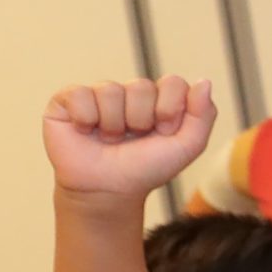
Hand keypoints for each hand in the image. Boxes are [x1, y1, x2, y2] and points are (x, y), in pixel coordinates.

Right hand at [46, 77, 215, 200]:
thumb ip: (203, 116)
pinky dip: (86, 119)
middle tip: (131, 139)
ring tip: (109, 139)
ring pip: (111, 91)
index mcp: (159, 99)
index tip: (163, 133)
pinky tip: (85, 131)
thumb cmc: (145, 168)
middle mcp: (129, 92)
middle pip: (142, 87)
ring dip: (113, 124)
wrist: (107, 190)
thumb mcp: (186, 147)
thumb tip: (203, 81)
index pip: (173, 83)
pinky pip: (80, 94)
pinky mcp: (68, 99)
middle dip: (140, 120)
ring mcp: (98, 94)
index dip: (169, 111)